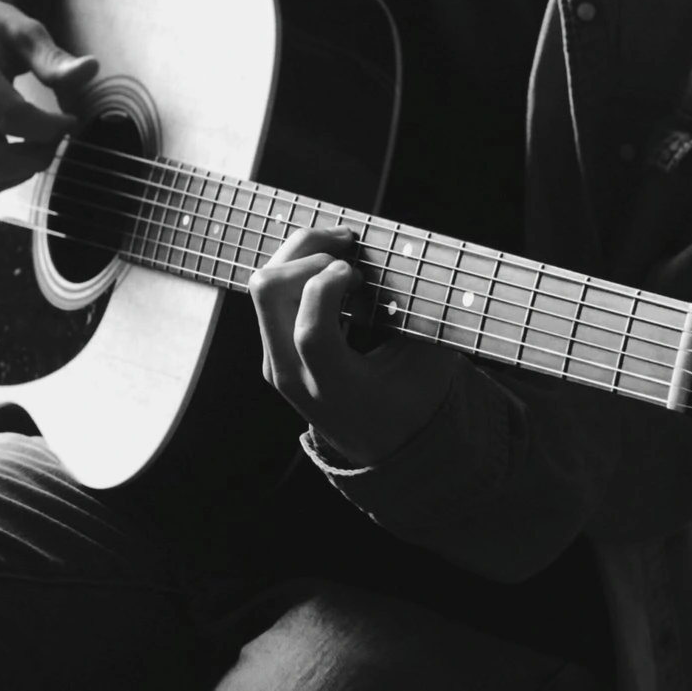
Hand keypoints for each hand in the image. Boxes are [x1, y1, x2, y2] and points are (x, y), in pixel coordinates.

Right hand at [0, 0, 98, 198]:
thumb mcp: (23, 32)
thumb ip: (54, 59)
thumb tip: (92, 68)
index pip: (14, 119)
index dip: (51, 127)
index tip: (70, 120)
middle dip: (38, 157)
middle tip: (56, 138)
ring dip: (22, 173)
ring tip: (38, 145)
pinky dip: (2, 179)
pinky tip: (17, 152)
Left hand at [248, 226, 453, 466]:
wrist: (381, 443)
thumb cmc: (412, 402)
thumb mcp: (427, 363)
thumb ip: (419, 315)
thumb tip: (418, 265)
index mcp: (334, 388)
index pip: (310, 331)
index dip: (328, 287)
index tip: (357, 272)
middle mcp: (293, 375)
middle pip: (270, 292)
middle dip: (309, 253)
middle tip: (349, 247)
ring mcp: (275, 361)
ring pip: (263, 287)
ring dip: (301, 255)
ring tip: (341, 253)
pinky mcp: (272, 348)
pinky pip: (270, 296)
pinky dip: (298, 269)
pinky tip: (332, 269)